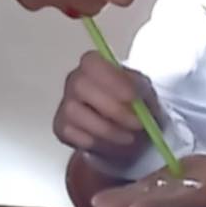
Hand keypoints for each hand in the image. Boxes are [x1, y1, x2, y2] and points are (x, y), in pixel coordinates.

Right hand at [53, 51, 161, 176]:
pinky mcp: (62, 129)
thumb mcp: (143, 90)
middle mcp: (75, 81)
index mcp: (93, 64)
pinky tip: (113, 142)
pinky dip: (97, 143)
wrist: (127, 127)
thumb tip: (136, 100)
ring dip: (107, 129)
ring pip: (75, 114)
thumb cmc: (133, 101)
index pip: (93, 63)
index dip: (112, 80)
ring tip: (129, 137)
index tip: (133, 97)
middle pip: (81, 87)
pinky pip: (73, 135)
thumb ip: (140, 90)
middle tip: (138, 123)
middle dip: (112, 108)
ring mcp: (66, 105)